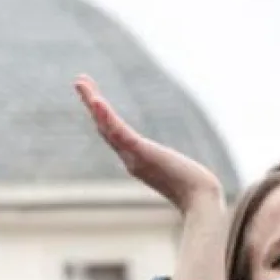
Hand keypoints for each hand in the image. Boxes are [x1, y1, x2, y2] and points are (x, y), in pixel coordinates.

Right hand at [74, 75, 223, 211]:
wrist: (199, 198)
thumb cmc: (194, 190)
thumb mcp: (180, 174)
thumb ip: (176, 171)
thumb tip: (187, 171)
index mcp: (136, 161)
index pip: (114, 135)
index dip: (103, 117)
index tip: (95, 100)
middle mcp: (130, 159)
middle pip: (105, 127)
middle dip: (92, 104)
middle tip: (79, 81)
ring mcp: (133, 157)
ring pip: (107, 127)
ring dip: (93, 103)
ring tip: (80, 82)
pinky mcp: (140, 153)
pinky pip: (119, 133)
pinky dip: (107, 117)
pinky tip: (97, 101)